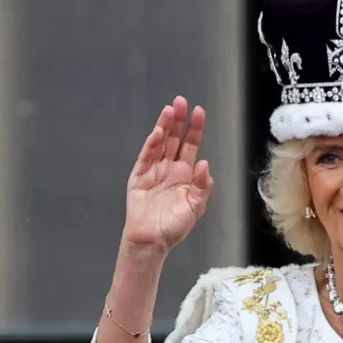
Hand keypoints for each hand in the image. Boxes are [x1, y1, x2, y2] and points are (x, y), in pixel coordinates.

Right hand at [122, 96, 213, 254]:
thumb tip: (205, 163)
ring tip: (170, 110)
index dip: (194, 129)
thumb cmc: (173, 227)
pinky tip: (157, 133)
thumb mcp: (195, 207)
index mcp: (184, 174)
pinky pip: (145, 158)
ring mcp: (153, 171)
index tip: (199, 112)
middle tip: (182, 101)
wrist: (151, 241)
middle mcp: (169, 168)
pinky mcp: (138, 177)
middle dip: (179, 120)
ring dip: (164, 127)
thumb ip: (202, 186)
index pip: (190, 145)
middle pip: (174, 139)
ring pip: (160, 143)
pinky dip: (150, 145)